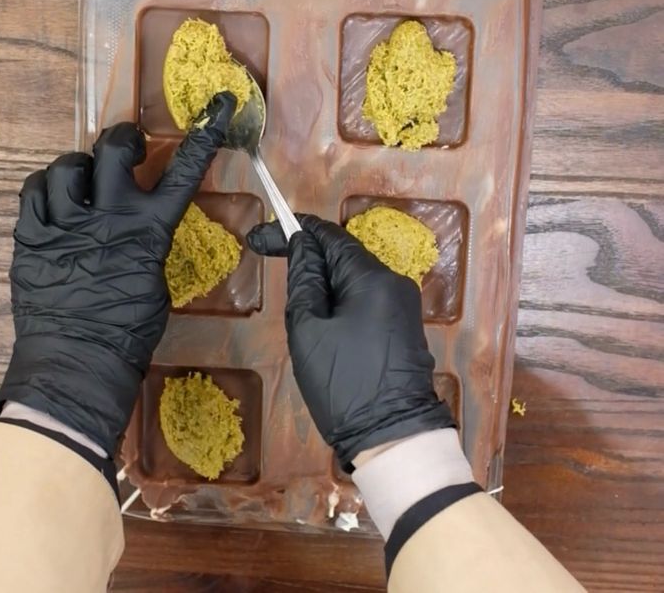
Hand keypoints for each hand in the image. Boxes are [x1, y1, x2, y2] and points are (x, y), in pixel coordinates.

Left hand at [0, 93, 235, 454]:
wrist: (79, 362)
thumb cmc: (129, 331)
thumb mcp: (154, 280)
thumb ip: (147, 243)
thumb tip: (138, 226)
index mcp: (148, 231)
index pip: (182, 174)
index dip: (201, 140)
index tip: (214, 112)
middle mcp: (108, 217)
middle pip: (113, 150)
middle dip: (122, 140)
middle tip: (125, 147)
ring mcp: (65, 225)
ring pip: (66, 167)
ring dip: (78, 169)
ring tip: (80, 182)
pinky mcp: (31, 238)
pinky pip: (33, 192)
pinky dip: (45, 189)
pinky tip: (53, 201)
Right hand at [247, 215, 453, 470]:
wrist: (391, 434)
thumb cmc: (343, 383)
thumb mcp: (309, 330)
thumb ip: (304, 281)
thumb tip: (302, 245)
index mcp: (373, 278)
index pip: (329, 237)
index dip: (293, 230)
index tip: (260, 236)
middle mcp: (394, 282)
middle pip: (343, 256)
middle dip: (306, 257)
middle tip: (267, 261)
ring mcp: (403, 304)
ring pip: (353, 279)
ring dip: (322, 281)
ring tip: (294, 304)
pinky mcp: (403, 325)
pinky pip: (365, 298)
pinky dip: (339, 299)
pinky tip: (320, 317)